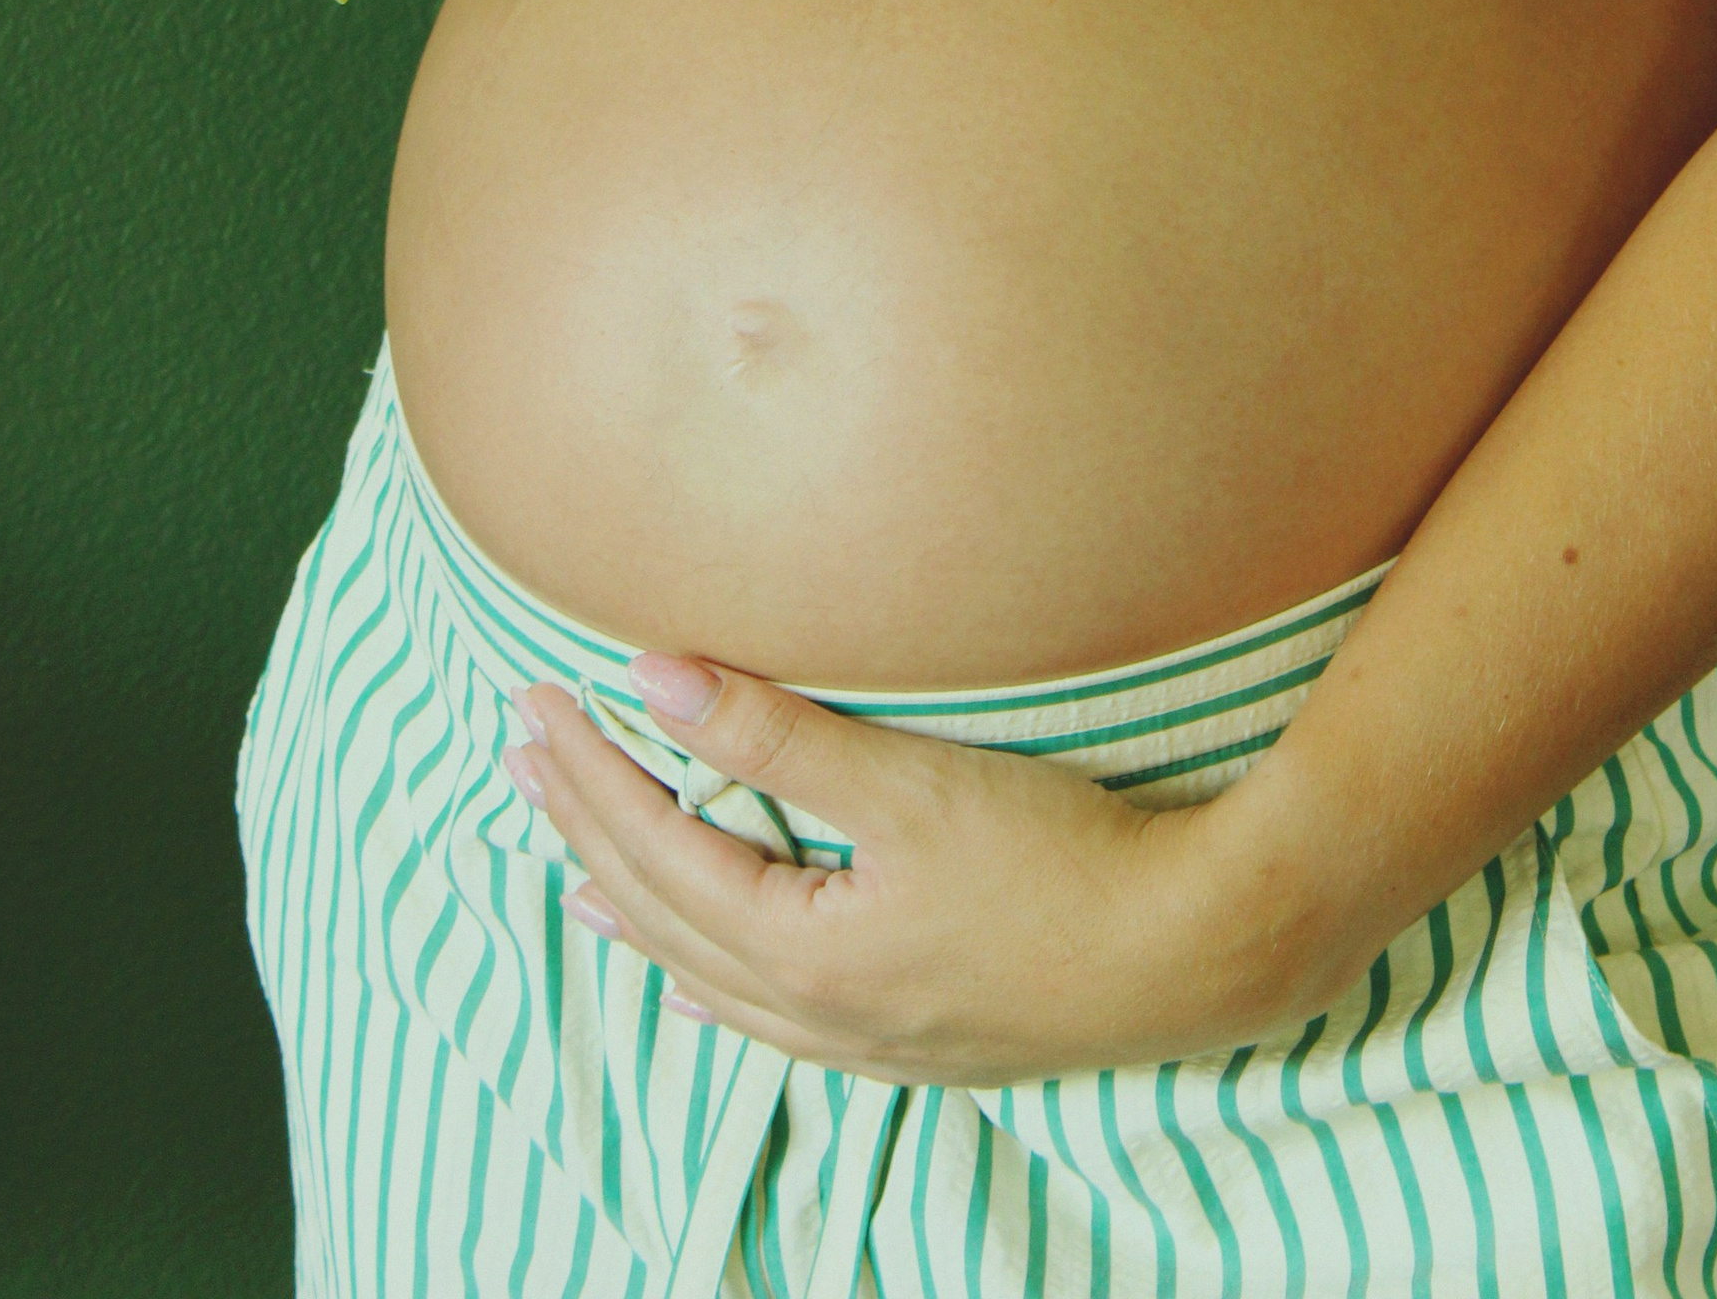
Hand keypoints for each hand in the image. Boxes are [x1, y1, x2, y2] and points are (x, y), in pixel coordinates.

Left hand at [503, 650, 1341, 1086]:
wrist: (1195, 951)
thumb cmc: (1061, 861)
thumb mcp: (910, 783)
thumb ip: (774, 735)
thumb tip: (651, 678)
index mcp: (799, 951)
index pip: (654, 851)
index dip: (589, 771)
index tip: (532, 702)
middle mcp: (814, 1012)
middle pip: (661, 913)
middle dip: (585, 826)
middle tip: (521, 754)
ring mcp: (865, 1038)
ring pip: (707, 972)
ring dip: (633, 905)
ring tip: (571, 869)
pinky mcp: (913, 1037)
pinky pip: (767, 1012)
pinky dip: (709, 974)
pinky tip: (700, 981)